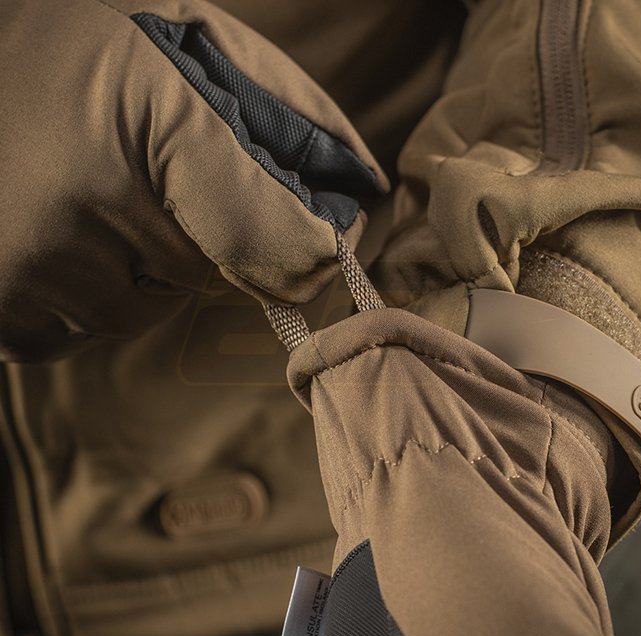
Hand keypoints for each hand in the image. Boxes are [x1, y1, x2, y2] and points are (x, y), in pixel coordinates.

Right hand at [0, 0, 386, 360]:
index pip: (277, 242)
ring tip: (85, 199)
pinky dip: (84, 295)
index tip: (322, 246)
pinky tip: (53, 237)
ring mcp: (27, 269)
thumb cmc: (79, 48)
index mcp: (148, 118)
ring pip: (142, 309)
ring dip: (135, 269)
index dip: (308, 250)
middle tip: (141, 177)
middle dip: (195, 240)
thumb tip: (358, 193)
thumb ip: (286, 116)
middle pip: (206, 277)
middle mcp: (80, 207)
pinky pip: (82, 332)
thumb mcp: (190, 48)